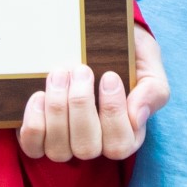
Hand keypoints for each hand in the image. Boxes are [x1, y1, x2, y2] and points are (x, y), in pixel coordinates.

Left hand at [18, 24, 169, 162]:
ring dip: (57, 110)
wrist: (97, 37)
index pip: (119, 145)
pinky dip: (35, 123)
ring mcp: (65, 143)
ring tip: (59, 75)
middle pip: (87, 148)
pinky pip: (33, 146)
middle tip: (81, 69)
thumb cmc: (128, 54)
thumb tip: (137, 116)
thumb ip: (153, 90)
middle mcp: (95, 144)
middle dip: (81, 106)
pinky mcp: (40, 137)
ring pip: (59, 149)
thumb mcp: (148, 64)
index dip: (113, 113)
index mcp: (126, 134)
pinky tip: (39, 95)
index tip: (109, 75)